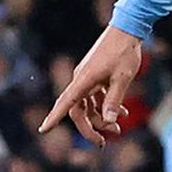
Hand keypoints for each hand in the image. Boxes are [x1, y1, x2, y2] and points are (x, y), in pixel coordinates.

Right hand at [44, 25, 144, 143]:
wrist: (127, 28)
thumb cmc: (124, 52)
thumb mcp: (122, 78)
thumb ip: (113, 100)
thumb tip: (108, 121)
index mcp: (84, 80)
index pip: (65, 103)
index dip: (54, 117)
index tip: (43, 129)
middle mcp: (82, 79)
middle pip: (78, 110)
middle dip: (90, 128)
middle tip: (102, 142)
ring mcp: (88, 77)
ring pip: (89, 105)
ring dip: (101, 118)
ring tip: (118, 129)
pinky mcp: (95, 75)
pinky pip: (96, 96)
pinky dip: (106, 106)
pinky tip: (122, 112)